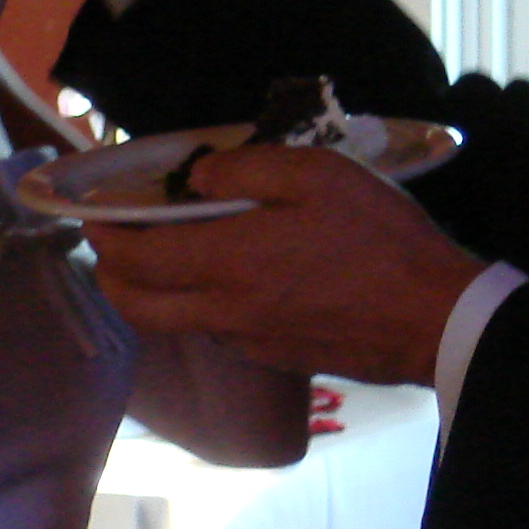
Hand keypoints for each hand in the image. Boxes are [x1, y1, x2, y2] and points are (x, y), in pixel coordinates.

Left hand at [87, 145, 481, 383]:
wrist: (434, 319)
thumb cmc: (381, 239)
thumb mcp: (319, 175)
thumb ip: (248, 170)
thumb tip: (198, 177)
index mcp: (228, 262)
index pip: (136, 256)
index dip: (105, 233)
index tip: (94, 211)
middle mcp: (224, 310)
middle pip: (136, 306)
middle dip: (110, 275)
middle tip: (112, 243)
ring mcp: (248, 341)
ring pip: (173, 323)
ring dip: (151, 294)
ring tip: (162, 257)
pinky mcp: (275, 358)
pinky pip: (215, 332)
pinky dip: (197, 307)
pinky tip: (224, 280)